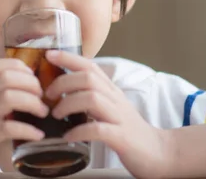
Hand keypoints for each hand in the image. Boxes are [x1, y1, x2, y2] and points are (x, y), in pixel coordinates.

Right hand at [0, 58, 47, 177]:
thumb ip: (2, 85)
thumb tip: (33, 80)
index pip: (0, 65)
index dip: (21, 68)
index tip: (33, 78)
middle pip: (6, 78)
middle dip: (30, 84)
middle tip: (41, 96)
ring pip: (8, 98)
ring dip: (31, 103)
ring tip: (42, 112)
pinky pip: (8, 128)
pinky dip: (27, 130)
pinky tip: (37, 134)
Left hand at [45, 50, 168, 178]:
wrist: (157, 152)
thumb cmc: (126, 129)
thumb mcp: (109, 107)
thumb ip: (90, 95)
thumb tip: (62, 88)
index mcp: (111, 90)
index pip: (90, 66)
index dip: (69, 57)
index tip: (49, 54)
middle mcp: (115, 99)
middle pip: (88, 79)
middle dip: (63, 82)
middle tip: (48, 95)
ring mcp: (119, 117)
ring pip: (92, 99)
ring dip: (68, 104)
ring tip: (55, 114)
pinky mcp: (122, 137)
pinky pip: (98, 129)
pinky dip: (80, 131)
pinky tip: (68, 136)